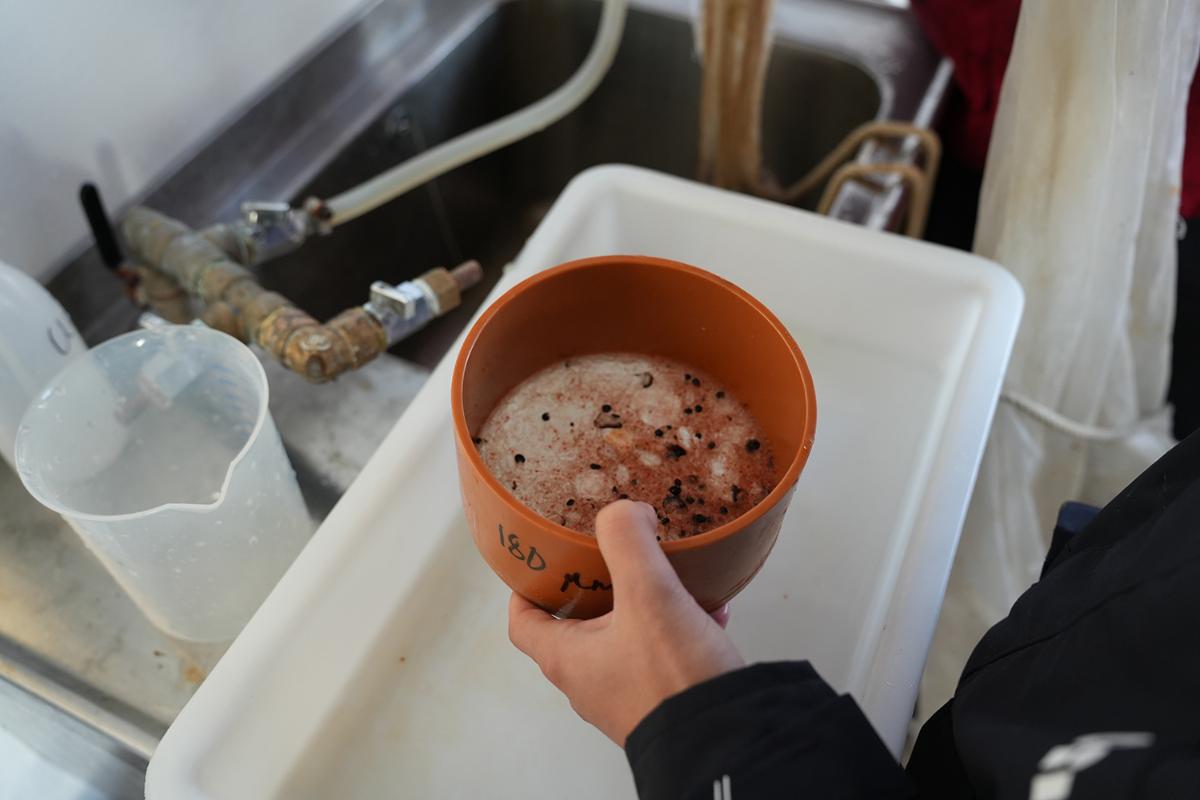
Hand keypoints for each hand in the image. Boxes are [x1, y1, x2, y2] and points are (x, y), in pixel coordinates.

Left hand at [508, 500, 744, 744]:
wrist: (727, 742)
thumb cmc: (674, 678)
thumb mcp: (648, 593)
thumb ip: (627, 541)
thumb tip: (623, 512)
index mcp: (568, 658)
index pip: (523, 621)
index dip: (525, 587)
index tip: (542, 559)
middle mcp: (590, 682)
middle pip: (577, 624)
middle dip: (597, 584)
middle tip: (613, 554)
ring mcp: (626, 695)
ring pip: (624, 636)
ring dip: (644, 603)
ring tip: (671, 576)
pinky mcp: (662, 700)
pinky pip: (662, 654)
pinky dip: (679, 627)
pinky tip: (711, 610)